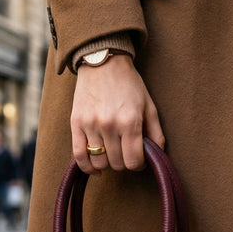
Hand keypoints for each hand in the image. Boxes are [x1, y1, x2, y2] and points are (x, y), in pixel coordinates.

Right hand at [71, 55, 164, 173]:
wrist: (103, 63)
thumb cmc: (129, 85)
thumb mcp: (149, 106)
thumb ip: (156, 133)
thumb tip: (156, 156)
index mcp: (130, 121)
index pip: (134, 161)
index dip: (139, 164)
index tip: (139, 158)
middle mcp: (109, 125)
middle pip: (117, 163)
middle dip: (124, 162)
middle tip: (126, 151)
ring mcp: (91, 125)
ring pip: (99, 161)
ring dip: (108, 163)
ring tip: (112, 153)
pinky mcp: (76, 124)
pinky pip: (78, 155)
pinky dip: (87, 167)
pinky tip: (96, 168)